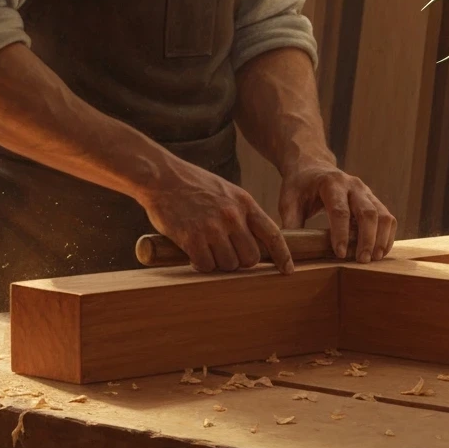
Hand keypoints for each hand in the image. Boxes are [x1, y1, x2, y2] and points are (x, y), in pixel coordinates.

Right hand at [141, 158, 293, 274]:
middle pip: (250, 257)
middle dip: (240, 261)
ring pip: (228, 264)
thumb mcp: (226, 192)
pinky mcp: (192, 238)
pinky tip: (193, 253)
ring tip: (206, 249)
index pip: (273, 234)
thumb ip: (241, 213)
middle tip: (225, 253)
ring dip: (218, 263)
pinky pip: (205, 265)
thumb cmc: (193, 185)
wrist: (161, 177)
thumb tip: (254, 241)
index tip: (287, 270)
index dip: (283, 256)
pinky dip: (200, 264)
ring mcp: (212, 227)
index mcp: (244, 203)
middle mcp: (232, 216)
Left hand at [278, 164, 396, 261]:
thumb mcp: (288, 200)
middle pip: (368, 212)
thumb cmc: (300, 185)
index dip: (341, 233)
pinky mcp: (372, 199)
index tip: (340, 254)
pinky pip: (387, 217)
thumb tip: (292, 250)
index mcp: (330, 183)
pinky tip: (379, 251)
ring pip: (382, 214)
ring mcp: (365, 191)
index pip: (340, 210)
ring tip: (374, 258)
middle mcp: (353, 185)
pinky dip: (386, 235)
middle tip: (361, 260)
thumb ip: (291, 222)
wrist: (312, 165)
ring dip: (381, 238)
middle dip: (367, 238)